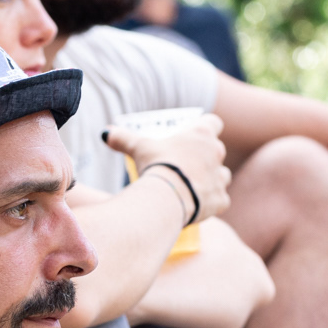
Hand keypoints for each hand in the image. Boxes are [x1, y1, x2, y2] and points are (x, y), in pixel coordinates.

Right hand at [104, 115, 231, 222]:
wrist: (166, 198)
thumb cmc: (156, 166)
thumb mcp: (138, 148)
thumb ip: (123, 138)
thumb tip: (105, 134)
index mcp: (201, 134)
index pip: (213, 123)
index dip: (205, 127)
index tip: (194, 135)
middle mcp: (216, 153)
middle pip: (216, 150)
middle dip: (204, 157)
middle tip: (186, 165)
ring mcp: (221, 177)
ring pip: (222, 175)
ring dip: (211, 179)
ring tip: (192, 185)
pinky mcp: (221, 200)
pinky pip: (221, 200)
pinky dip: (211, 202)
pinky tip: (197, 205)